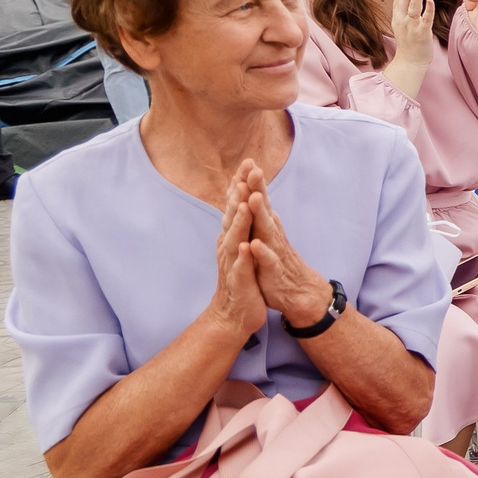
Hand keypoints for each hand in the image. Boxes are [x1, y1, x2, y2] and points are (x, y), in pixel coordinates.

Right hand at [206, 177, 268, 338]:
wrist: (234, 315)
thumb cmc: (240, 279)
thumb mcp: (241, 247)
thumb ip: (240, 225)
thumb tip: (241, 200)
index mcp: (232, 236)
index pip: (236, 206)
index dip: (241, 185)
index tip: (248, 162)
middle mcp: (229, 246)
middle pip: (233, 215)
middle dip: (240, 193)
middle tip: (246, 170)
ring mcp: (232, 263)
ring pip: (235, 238)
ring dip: (240, 220)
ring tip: (245, 201)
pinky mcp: (239, 282)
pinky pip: (240, 268)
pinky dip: (243, 257)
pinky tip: (246, 246)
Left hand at [234, 164, 334, 327]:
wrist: (298, 292)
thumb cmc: (275, 263)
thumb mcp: (265, 235)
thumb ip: (259, 214)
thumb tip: (252, 190)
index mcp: (266, 226)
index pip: (257, 201)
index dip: (251, 183)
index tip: (247, 162)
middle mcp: (272, 234)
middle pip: (263, 208)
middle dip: (257, 189)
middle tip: (254, 170)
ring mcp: (274, 251)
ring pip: (266, 230)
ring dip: (260, 215)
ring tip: (253, 199)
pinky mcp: (273, 270)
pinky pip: (267, 260)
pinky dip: (261, 252)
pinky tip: (254, 245)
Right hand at [385, 0, 436, 81]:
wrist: (409, 62)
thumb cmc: (407, 41)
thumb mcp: (398, 21)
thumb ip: (398, 4)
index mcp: (398, 15)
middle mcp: (403, 19)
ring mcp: (412, 26)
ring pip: (414, 6)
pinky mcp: (422, 33)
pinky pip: (425, 20)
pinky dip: (427, 10)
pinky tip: (429, 0)